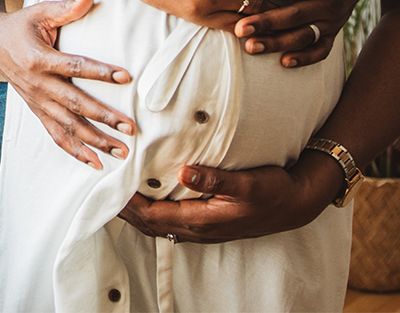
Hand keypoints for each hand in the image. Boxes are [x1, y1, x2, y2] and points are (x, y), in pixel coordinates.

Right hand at [0, 0, 136, 169]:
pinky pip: (55, 135)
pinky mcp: (36, 110)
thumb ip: (66, 8)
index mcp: (39, 59)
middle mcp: (37, 85)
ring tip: (121, 151)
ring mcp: (36, 101)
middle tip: (130, 127)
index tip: (126, 76)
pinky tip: (96, 162)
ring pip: (68, 126)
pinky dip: (75, 151)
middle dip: (103, 118)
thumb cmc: (21, 24)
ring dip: (95, 141)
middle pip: (75, 105)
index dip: (100, 72)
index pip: (74, 67)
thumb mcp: (41, 12)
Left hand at [116, 154, 343, 243]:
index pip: (154, 216)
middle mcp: (199, 228)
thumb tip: (183, 171)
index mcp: (203, 220)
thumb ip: (215, 179)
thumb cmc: (273, 192)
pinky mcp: (209, 221)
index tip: (110, 189)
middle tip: (103, 191)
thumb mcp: (247, 183)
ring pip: (160, 224)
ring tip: (119, 194)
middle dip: (126, 211)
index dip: (130, 206)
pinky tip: (150, 196)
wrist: (296, 204)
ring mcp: (204, 227)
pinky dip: (154, 210)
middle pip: (151, 224)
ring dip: (138, 212)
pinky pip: (172, 220)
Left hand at [234, 0, 377, 66]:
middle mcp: (332, 5)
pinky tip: (283, 62)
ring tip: (250, 47)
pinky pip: (321, 51)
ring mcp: (333, 22)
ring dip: (277, 44)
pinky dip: (304, 58)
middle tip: (240, 28)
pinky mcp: (333, 33)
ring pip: (303, 37)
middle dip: (266, 23)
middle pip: (295, 15)